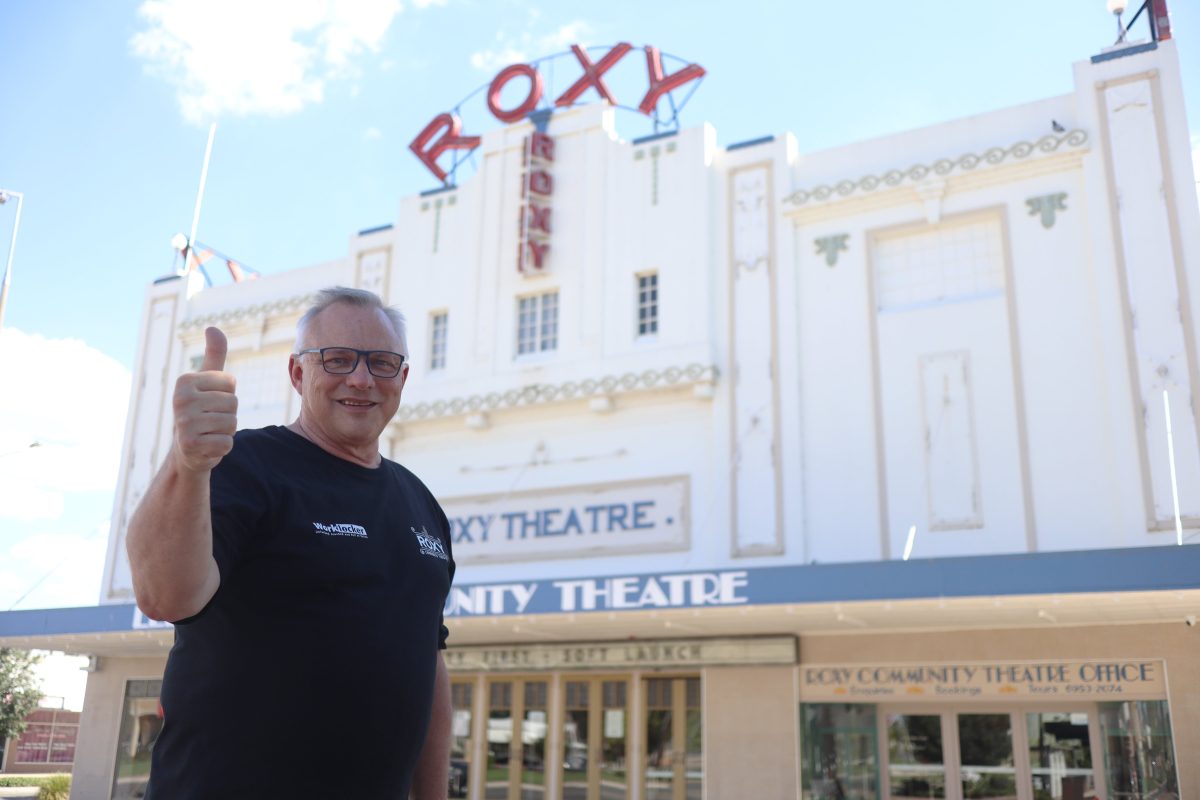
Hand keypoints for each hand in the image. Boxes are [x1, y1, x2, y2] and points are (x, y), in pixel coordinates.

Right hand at [172, 327, 236, 472]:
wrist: (187, 451)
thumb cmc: (201, 411)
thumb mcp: (207, 381)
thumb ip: (214, 354)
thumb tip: (212, 327)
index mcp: (184, 381)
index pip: (231, 383)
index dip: (227, 395)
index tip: (210, 402)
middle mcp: (180, 399)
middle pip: (233, 403)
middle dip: (228, 415)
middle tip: (209, 420)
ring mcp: (184, 423)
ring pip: (232, 423)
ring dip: (226, 431)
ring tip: (209, 432)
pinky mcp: (191, 444)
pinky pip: (227, 442)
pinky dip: (223, 447)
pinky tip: (208, 446)